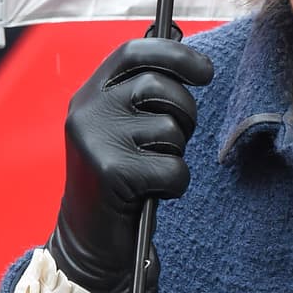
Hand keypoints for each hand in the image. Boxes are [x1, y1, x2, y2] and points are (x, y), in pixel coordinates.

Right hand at [47, 36, 213, 292]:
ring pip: (170, 129)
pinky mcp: (112, 173)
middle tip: (179, 137)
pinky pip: (173, 168)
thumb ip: (142, 95)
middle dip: (184, 112)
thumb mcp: (120, 128)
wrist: (88, 239)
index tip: (206, 71)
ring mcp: (96, 141)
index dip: (175, 54)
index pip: (133, 53)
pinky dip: (175, 184)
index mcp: (89, 93)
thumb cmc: (118, 178)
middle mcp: (86, 110)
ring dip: (176, 154)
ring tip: (154, 170)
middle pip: (159, 87)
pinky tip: (154, 193)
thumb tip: (190, 60)